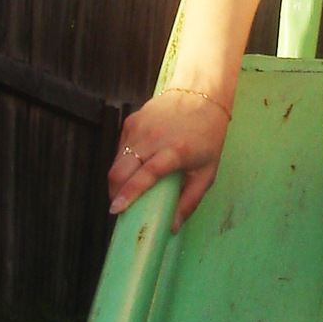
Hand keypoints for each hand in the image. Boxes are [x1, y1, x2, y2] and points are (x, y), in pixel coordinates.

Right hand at [108, 88, 230, 232]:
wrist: (201, 94)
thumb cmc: (207, 136)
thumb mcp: (207, 171)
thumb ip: (190, 201)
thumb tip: (172, 228)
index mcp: (175, 151)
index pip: (145, 175)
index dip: (129, 193)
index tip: (116, 209)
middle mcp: (153, 138)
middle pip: (120, 170)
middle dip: (114, 192)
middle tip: (120, 207)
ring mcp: (139, 127)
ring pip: (117, 161)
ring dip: (118, 179)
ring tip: (128, 189)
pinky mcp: (131, 121)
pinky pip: (121, 148)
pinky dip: (123, 162)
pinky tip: (136, 166)